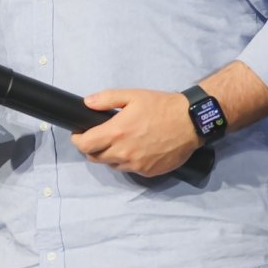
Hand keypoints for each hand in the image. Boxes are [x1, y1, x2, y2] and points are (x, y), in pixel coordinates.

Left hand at [70, 89, 201, 177]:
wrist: (190, 122)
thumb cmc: (161, 106)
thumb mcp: (132, 95)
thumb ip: (107, 99)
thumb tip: (87, 103)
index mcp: (116, 133)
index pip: (85, 145)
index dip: (77, 140)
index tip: (79, 134)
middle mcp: (124, 153)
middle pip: (95, 158)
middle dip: (92, 148)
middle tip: (98, 137)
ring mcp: (137, 165)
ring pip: (113, 165)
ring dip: (110, 156)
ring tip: (120, 142)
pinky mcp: (149, 172)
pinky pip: (131, 170)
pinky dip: (128, 161)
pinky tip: (137, 149)